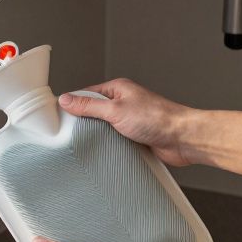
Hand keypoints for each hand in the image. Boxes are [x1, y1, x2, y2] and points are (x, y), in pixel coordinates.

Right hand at [59, 79, 195, 166]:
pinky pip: (116, 140)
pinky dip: (111, 146)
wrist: (182, 138)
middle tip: (70, 132)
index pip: (87, 94)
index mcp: (118, 89)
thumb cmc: (157, 118)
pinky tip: (105, 151)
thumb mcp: (115, 110)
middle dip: (85, 123)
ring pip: (105, 128)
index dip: (73, 104)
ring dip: (99, 136)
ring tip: (88, 143)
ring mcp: (130, 120)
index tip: (59, 115)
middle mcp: (124, 103)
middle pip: (95, 112)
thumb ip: (89, 106)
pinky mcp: (136, 136)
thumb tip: (67, 100)